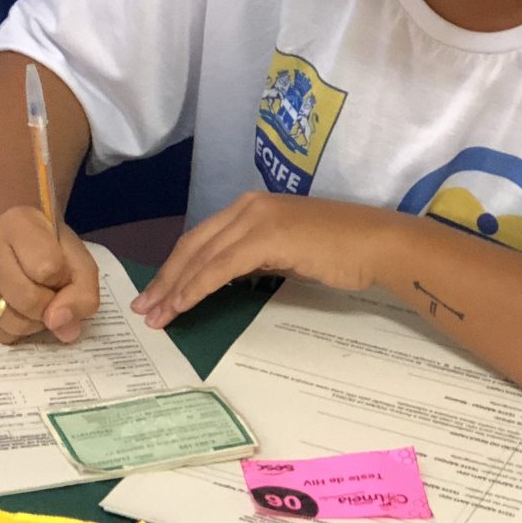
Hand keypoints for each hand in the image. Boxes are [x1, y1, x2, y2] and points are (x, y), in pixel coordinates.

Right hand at [0, 206, 100, 344]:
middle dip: (47, 308)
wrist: (14, 239)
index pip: (49, 269)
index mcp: (18, 221)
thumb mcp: (79, 263)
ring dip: (30, 323)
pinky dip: (10, 330)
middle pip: (27, 300)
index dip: (62, 280)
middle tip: (48, 294)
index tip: (58, 271)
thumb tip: (57, 324)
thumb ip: (82, 294)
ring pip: (8, 321)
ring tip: (31, 302)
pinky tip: (13, 309)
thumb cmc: (49, 249)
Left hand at [131, 193, 405, 328]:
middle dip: (164, 279)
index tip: (156, 294)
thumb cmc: (340, 252)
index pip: (201, 239)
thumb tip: (230, 276)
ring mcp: (256, 219)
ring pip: (201, 257)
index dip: (174, 268)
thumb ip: (256, 258)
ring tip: (156, 316)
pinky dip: (197, 287)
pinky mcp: (266, 237)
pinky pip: (219, 267)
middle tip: (143, 309)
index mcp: (250, 207)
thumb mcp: (287, 252)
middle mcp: (247, 207)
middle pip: (192, 246)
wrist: (377, 244)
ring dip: (174, 288)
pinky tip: (182, 305)